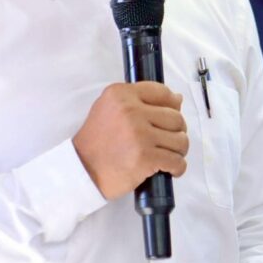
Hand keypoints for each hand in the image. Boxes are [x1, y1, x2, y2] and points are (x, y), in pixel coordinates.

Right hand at [72, 82, 187, 199]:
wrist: (82, 170)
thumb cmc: (96, 141)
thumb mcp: (109, 108)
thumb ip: (139, 100)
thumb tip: (177, 99)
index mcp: (121, 94)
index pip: (162, 92)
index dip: (172, 105)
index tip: (170, 117)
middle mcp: (131, 110)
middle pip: (176, 118)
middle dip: (177, 131)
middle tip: (167, 141)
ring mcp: (139, 134)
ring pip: (180, 140)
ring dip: (178, 151)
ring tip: (167, 155)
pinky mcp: (145, 158)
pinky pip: (176, 161)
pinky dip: (177, 167)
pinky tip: (169, 169)